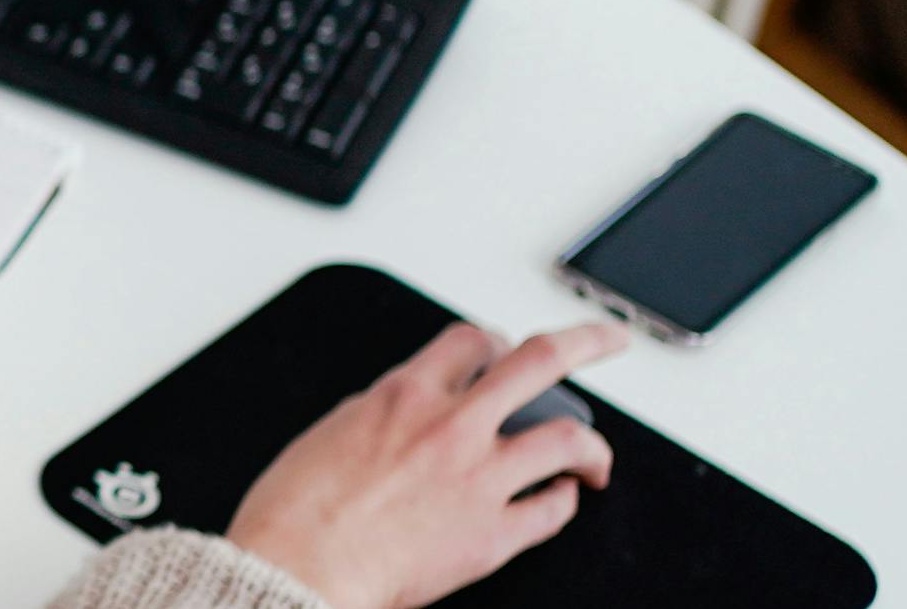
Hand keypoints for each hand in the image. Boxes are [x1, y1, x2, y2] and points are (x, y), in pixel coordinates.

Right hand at [226, 322, 627, 608]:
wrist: (298, 568)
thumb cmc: (299, 509)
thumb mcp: (335, 430)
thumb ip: (385, 411)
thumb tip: (411, 409)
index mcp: (406, 393)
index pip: (472, 340)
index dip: (496, 341)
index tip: (508, 349)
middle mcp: (452, 426)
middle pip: (541, 361)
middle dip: (586, 342)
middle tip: (607, 340)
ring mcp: (480, 479)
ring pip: (565, 438)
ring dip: (590, 445)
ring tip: (593, 457)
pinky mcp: (492, 536)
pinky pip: (551, 512)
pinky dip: (561, 503)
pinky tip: (559, 502)